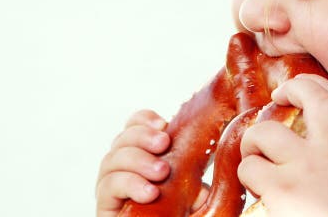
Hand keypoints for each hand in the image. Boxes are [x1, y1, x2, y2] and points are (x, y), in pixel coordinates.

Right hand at [94, 110, 210, 216]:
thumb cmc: (178, 214)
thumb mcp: (193, 192)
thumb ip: (198, 174)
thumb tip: (222, 154)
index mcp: (142, 156)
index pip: (133, 126)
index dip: (143, 120)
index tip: (163, 124)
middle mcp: (122, 168)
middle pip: (121, 139)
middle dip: (142, 136)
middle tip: (164, 144)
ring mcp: (111, 186)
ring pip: (111, 159)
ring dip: (138, 160)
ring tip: (161, 173)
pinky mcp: (105, 205)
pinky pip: (108, 186)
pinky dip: (129, 184)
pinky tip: (149, 192)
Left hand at [238, 74, 327, 216]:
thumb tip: (307, 136)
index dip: (313, 85)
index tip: (297, 87)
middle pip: (309, 97)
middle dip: (290, 90)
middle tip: (275, 98)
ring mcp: (304, 167)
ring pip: (264, 132)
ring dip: (253, 145)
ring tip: (256, 159)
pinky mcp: (282, 189)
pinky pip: (250, 169)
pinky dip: (248, 178)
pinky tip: (257, 190)